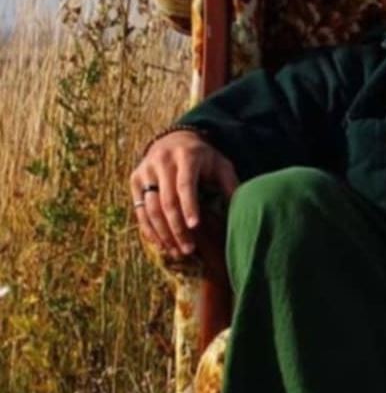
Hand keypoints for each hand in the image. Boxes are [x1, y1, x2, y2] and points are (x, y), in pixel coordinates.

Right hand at [129, 131, 238, 256]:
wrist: (175, 140)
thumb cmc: (204, 159)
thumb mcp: (221, 165)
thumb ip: (231, 185)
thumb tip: (243, 211)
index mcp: (187, 156)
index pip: (185, 184)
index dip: (189, 206)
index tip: (195, 226)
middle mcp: (162, 161)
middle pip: (167, 200)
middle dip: (177, 228)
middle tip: (189, 250)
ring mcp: (145, 170)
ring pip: (150, 207)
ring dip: (163, 233)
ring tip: (177, 252)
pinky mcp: (135, 179)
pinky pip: (139, 209)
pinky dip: (149, 229)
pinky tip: (160, 244)